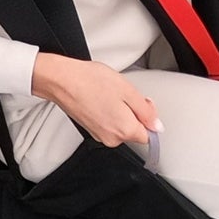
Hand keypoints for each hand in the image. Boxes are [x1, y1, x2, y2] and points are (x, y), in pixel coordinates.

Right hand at [31, 53, 161, 148]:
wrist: (62, 80)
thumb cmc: (90, 81)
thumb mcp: (128, 90)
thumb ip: (146, 111)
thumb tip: (157, 126)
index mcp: (125, 130)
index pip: (150, 136)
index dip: (149, 117)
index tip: (142, 104)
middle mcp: (112, 138)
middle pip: (134, 131)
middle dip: (133, 114)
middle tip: (123, 94)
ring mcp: (99, 135)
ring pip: (120, 127)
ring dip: (119, 112)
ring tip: (108, 94)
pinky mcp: (90, 129)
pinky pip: (108, 124)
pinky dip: (107, 113)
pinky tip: (100, 98)